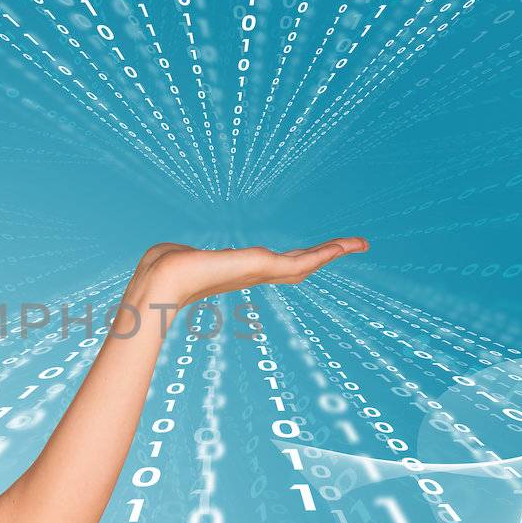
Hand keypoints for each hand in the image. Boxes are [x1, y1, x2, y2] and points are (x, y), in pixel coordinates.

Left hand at [136, 237, 368, 307]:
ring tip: (359, 243)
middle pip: (300, 266)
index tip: (317, 254)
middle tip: (355, 246)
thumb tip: (167, 255)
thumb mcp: (180, 258)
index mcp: (240, 271)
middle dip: (328, 256)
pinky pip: (301, 261)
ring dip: (334, 253)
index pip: (279, 265)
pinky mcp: (262, 267)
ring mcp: (261, 272)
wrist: (162, 279)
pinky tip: (343, 246)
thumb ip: (183, 257)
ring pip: (306, 263)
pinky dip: (325, 253)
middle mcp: (255, 274)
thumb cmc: (163, 268)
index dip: (300, 259)